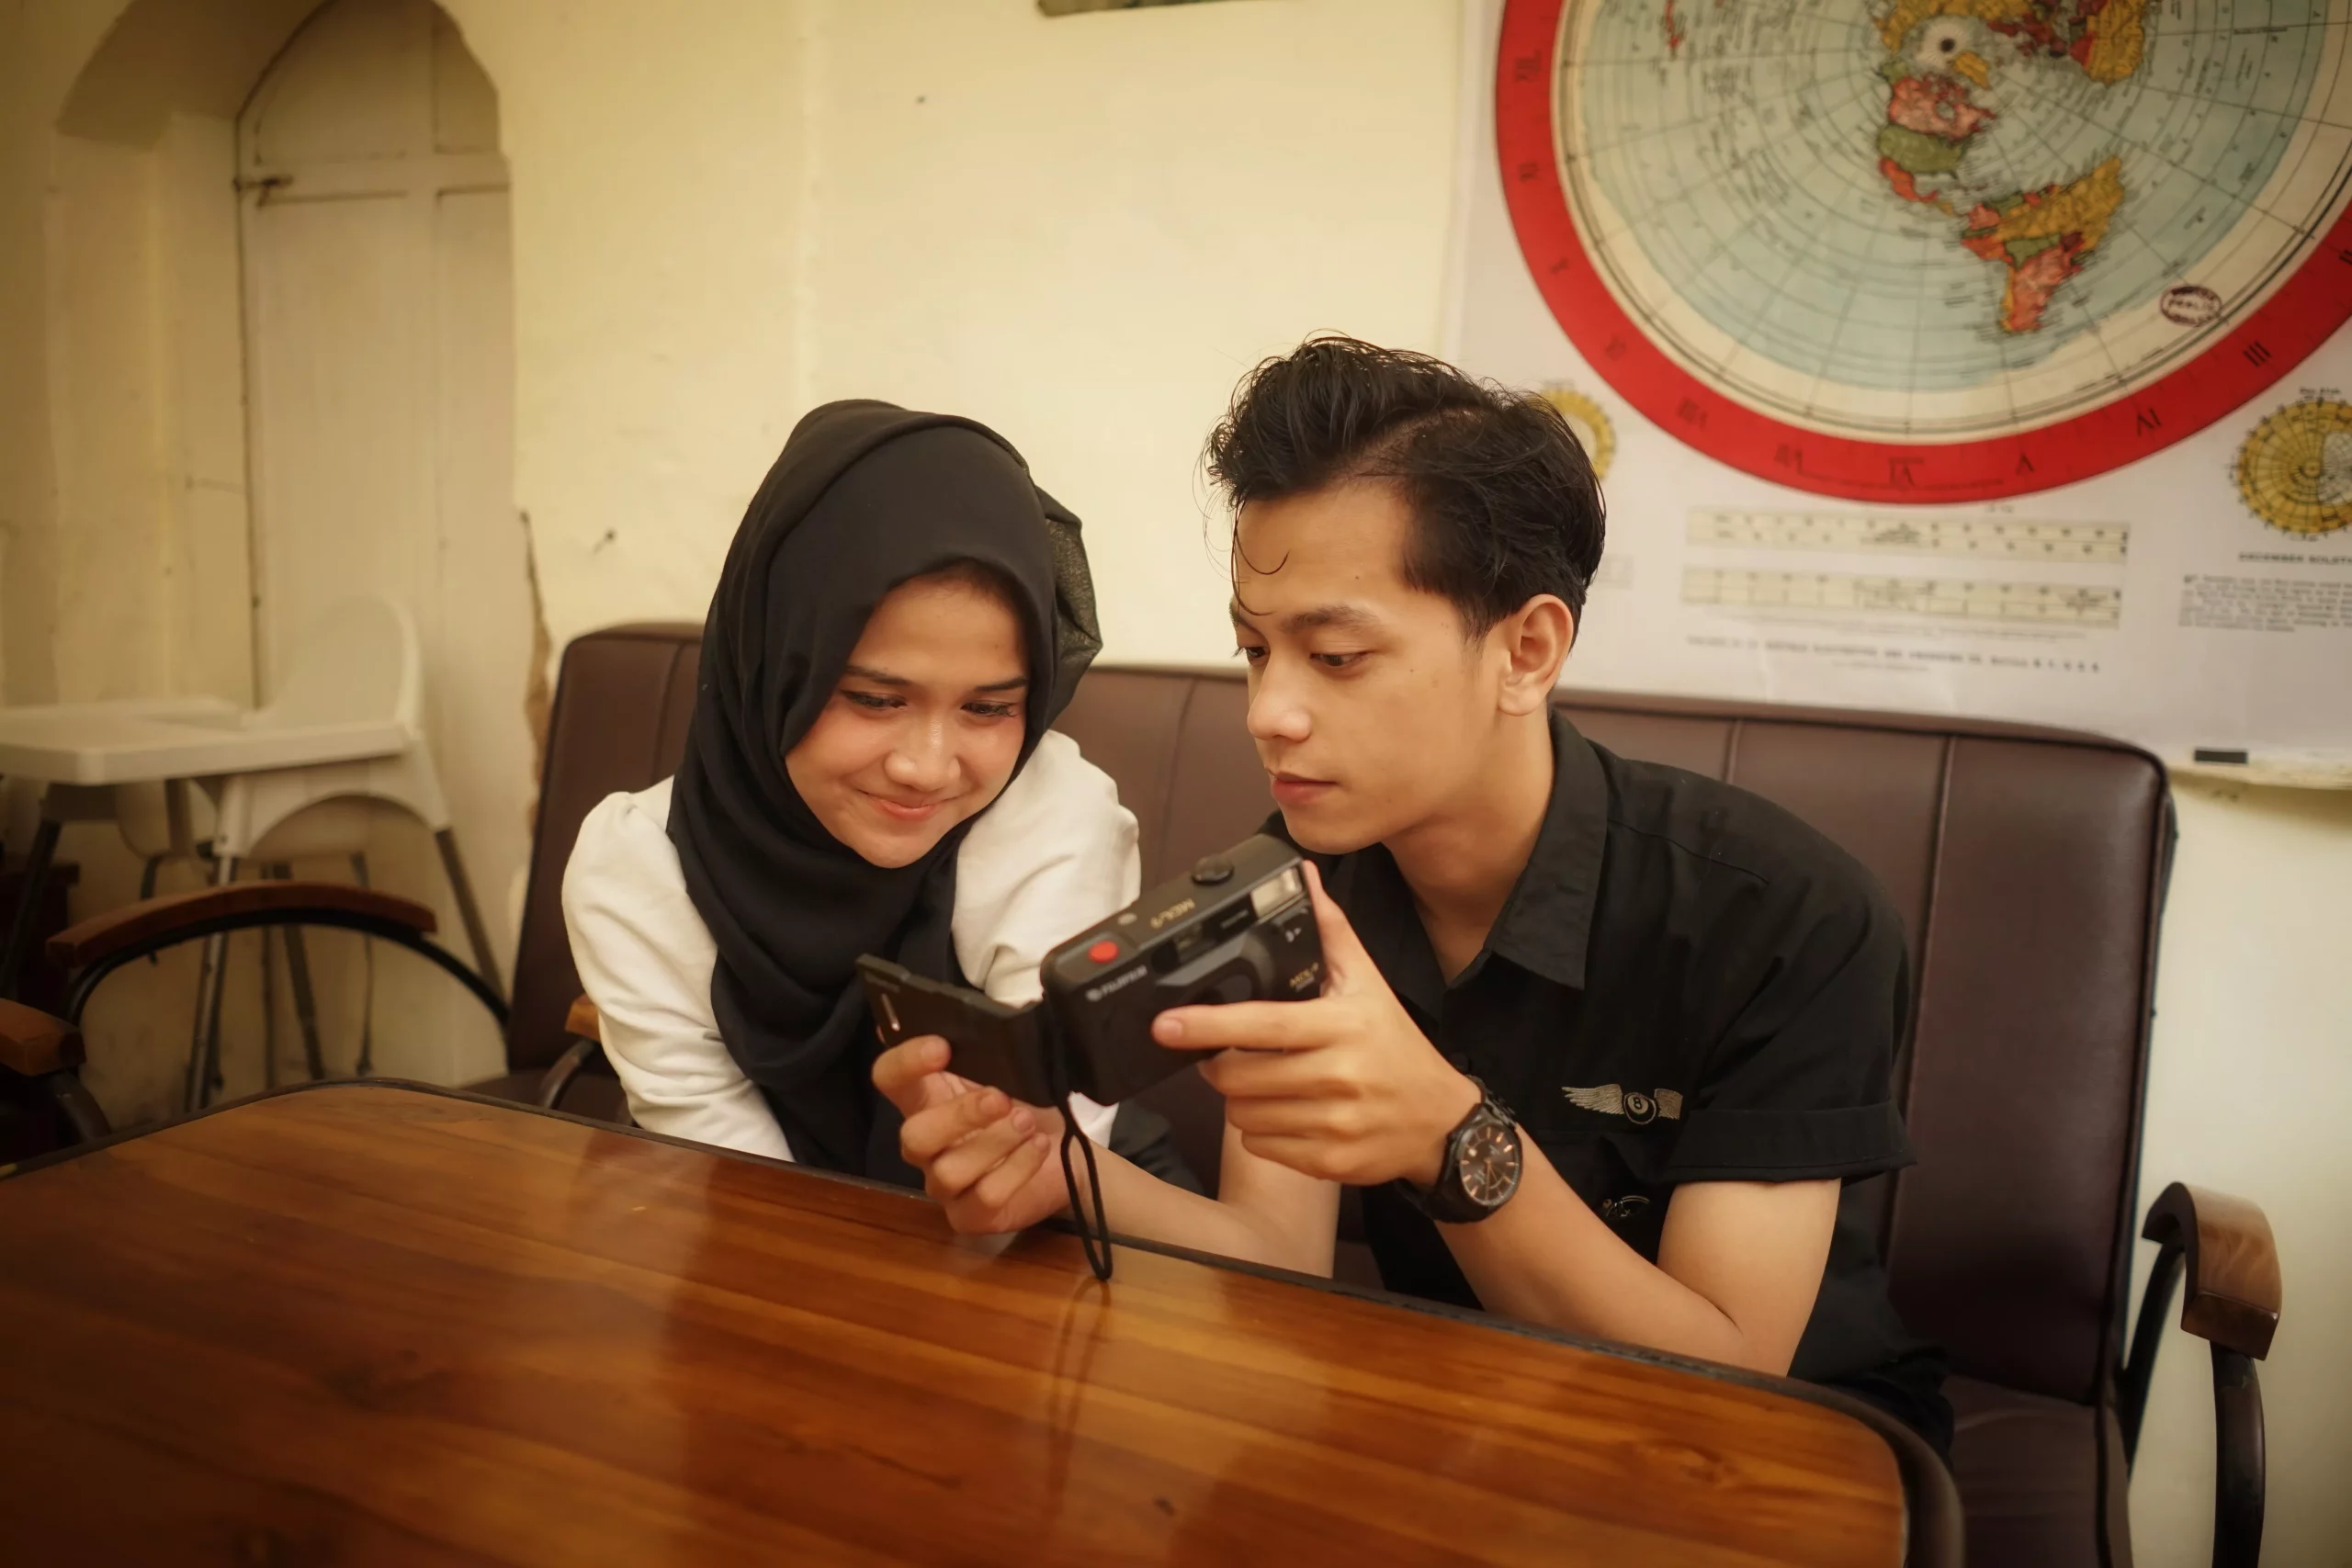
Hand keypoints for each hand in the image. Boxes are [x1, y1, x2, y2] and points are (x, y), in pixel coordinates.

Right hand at [872, 1036, 1070, 1233]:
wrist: (1064, 1159)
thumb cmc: (1028, 1109)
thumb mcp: (1008, 1073)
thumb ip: (982, 1049)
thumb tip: (961, 1014)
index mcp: (925, 1100)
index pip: (888, 1078)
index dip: (906, 1061)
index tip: (942, 1046)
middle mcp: (926, 1145)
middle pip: (913, 1135)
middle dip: (959, 1115)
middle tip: (1001, 1098)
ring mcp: (944, 1185)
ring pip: (949, 1172)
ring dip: (995, 1143)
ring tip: (1028, 1124)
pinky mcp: (971, 1216)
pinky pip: (984, 1198)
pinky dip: (1016, 1169)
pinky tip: (1038, 1148)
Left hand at [1149, 862, 1478, 1186]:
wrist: (1440, 1120)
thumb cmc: (1397, 1049)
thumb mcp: (1368, 984)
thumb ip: (1331, 930)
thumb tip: (1304, 877)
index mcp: (1341, 1026)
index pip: (1261, 1025)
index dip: (1207, 1026)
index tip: (1167, 1024)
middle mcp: (1338, 1075)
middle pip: (1238, 1078)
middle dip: (1220, 1068)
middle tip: (1230, 1058)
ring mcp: (1333, 1123)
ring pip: (1243, 1116)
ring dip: (1240, 1101)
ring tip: (1265, 1085)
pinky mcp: (1328, 1161)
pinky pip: (1262, 1147)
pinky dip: (1260, 1132)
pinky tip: (1285, 1114)